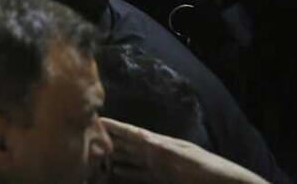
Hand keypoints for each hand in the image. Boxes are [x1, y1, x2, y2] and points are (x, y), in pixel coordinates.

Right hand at [103, 118, 267, 183]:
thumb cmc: (209, 170)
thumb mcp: (186, 158)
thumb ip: (163, 149)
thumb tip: (141, 136)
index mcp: (160, 144)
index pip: (132, 133)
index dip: (115, 126)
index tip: (96, 119)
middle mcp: (156, 153)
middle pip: (128, 145)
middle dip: (109, 139)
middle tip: (86, 137)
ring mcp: (159, 167)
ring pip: (131, 160)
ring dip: (114, 156)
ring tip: (96, 155)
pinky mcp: (163, 180)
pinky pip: (139, 174)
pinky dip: (126, 172)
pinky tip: (116, 172)